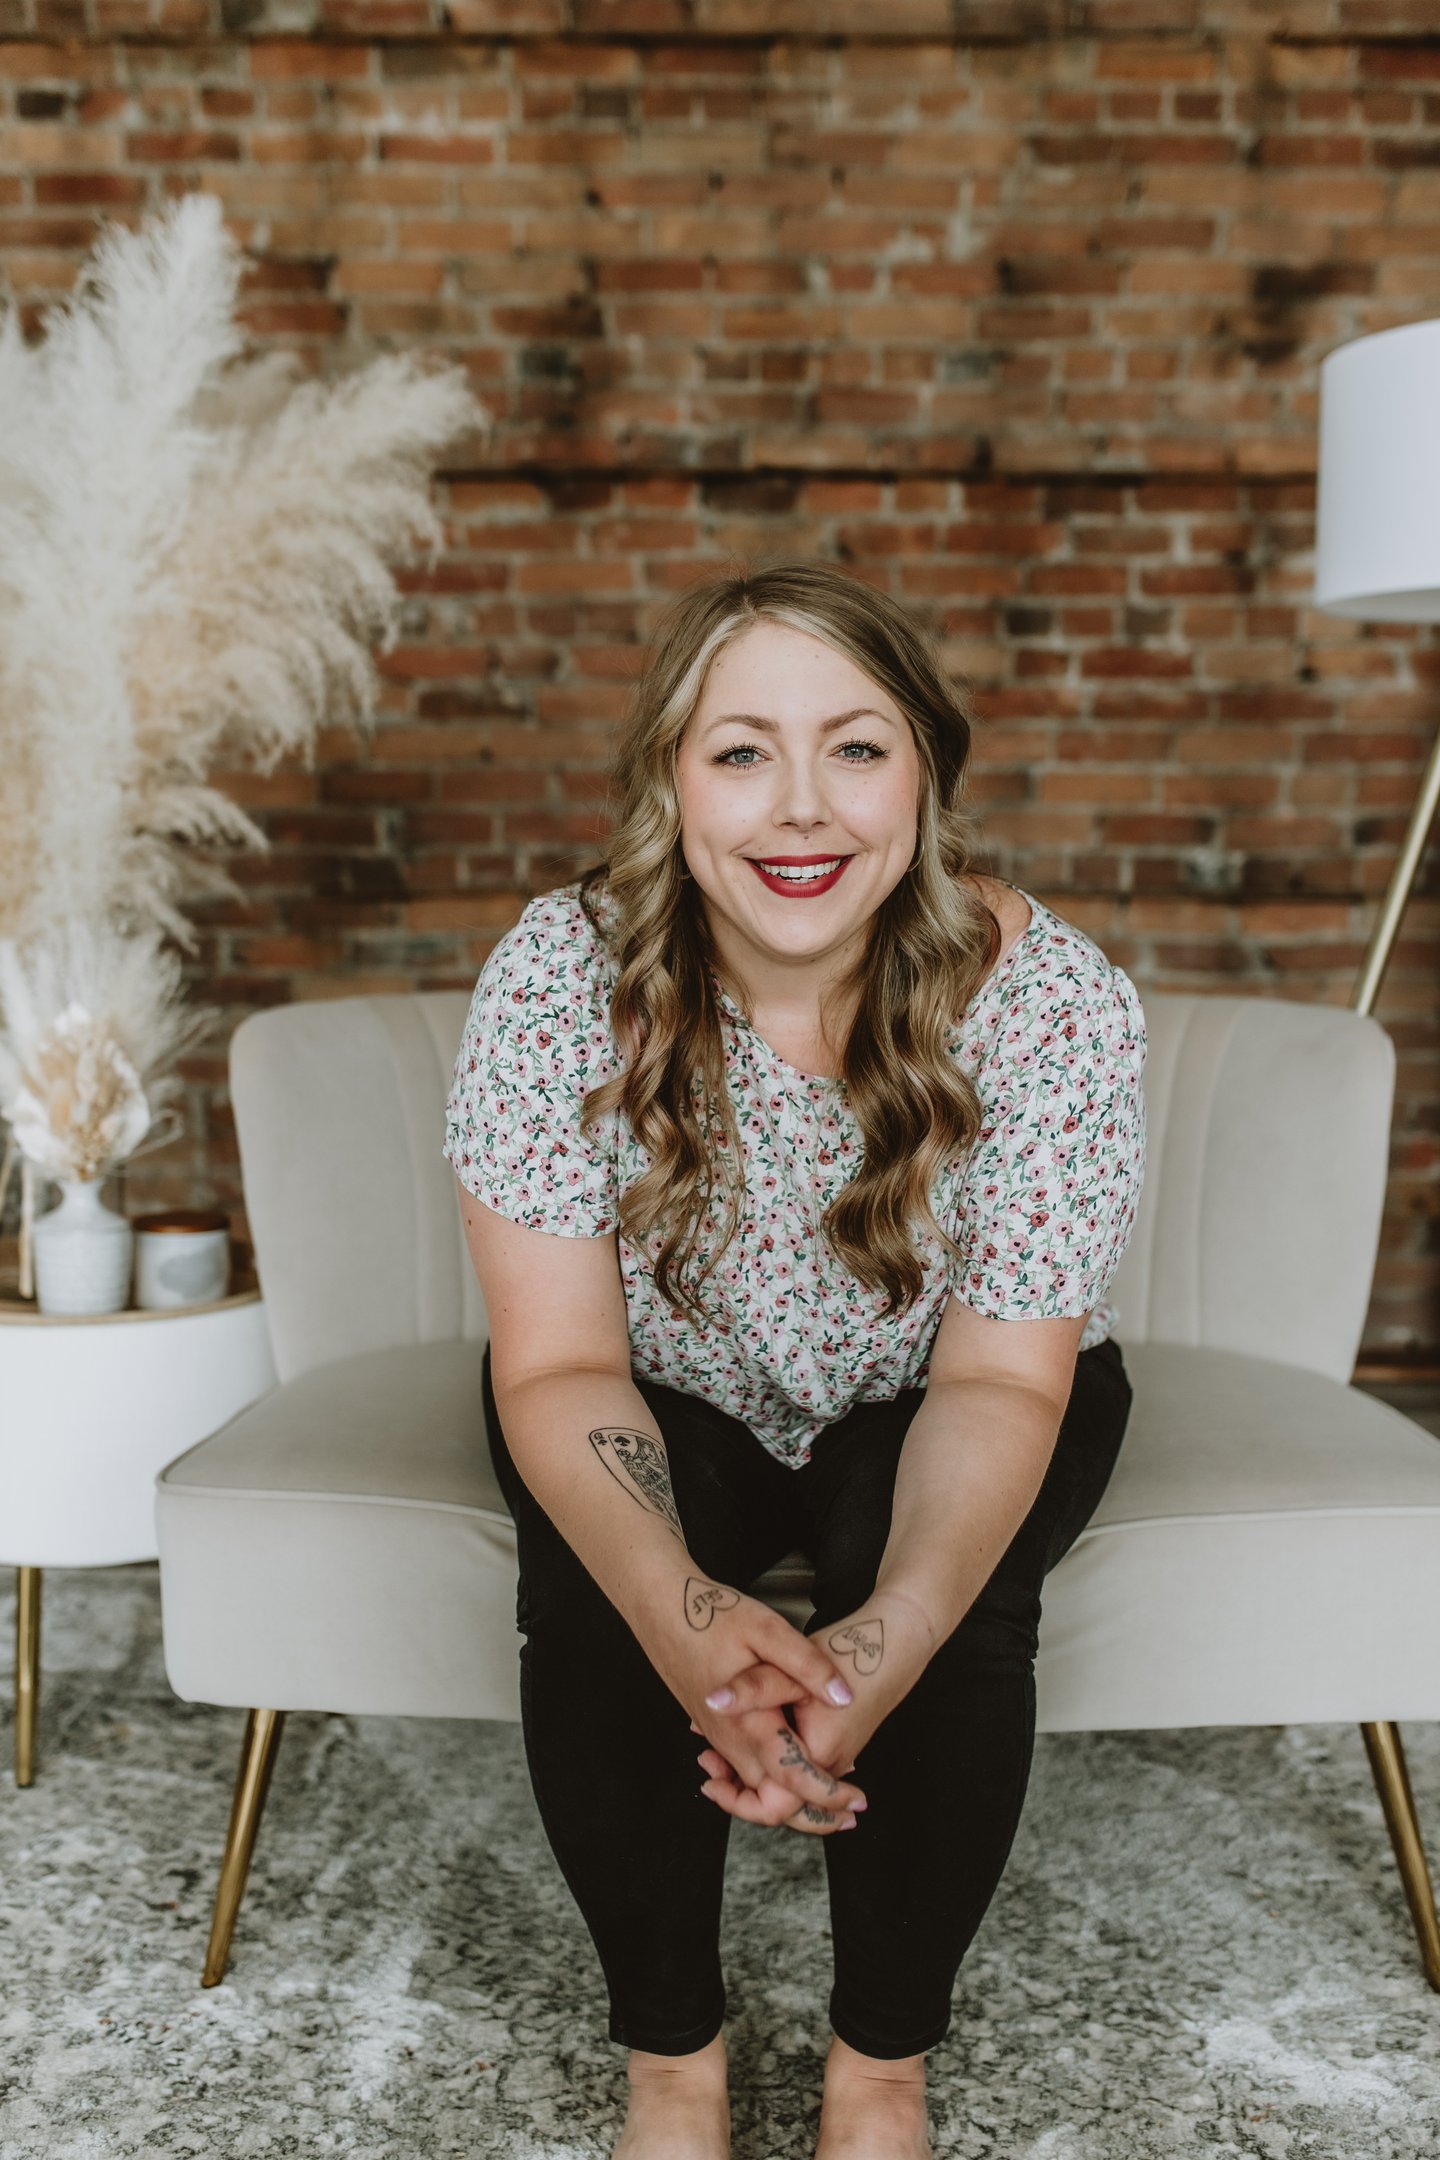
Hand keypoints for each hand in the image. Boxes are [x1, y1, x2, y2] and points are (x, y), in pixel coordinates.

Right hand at [636, 1570, 867, 1827]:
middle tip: (851, 1808)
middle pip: (771, 1801)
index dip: (827, 1797)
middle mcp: (731, 1740)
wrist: (660, 1609)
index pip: (791, 1781)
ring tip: (831, 1786)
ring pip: (755, 1787)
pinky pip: (742, 1767)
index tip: (857, 1801)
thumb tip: (843, 1696)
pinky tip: (794, 1754)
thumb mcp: (767, 1629)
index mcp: (749, 1722)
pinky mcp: (713, 1727)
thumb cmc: (710, 1614)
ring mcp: (718, 1736)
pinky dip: (770, 1776)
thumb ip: (806, 1665)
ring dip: (792, 1794)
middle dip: (813, 1811)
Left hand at [692, 1587, 937, 1832]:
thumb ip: (753, 1688)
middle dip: (740, 1790)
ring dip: (754, 1775)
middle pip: (780, 1802)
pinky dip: (773, 1762)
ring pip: (789, 1786)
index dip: (735, 1801)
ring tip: (719, 1755)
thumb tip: (710, 1702)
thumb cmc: (851, 1652)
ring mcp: (838, 1758)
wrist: (895, 1642)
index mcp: (818, 1756)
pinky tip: (752, 1737)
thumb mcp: (793, 1666)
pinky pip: (800, 1768)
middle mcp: (830, 1766)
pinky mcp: (837, 1744)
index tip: (708, 1782)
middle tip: (706, 1768)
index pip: (774, 1806)